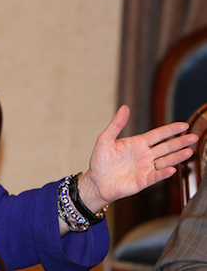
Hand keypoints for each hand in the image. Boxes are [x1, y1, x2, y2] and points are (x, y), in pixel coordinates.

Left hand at [77, 105, 197, 212]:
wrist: (96, 181)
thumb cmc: (100, 160)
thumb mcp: (105, 139)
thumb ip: (116, 124)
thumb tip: (124, 107)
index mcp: (137, 143)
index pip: (158, 135)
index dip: (170, 130)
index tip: (184, 125)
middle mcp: (145, 155)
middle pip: (166, 147)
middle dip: (180, 142)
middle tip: (194, 137)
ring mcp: (145, 168)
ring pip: (165, 161)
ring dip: (177, 157)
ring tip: (189, 151)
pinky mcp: (143, 181)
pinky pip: (155, 176)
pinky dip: (163, 173)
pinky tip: (171, 169)